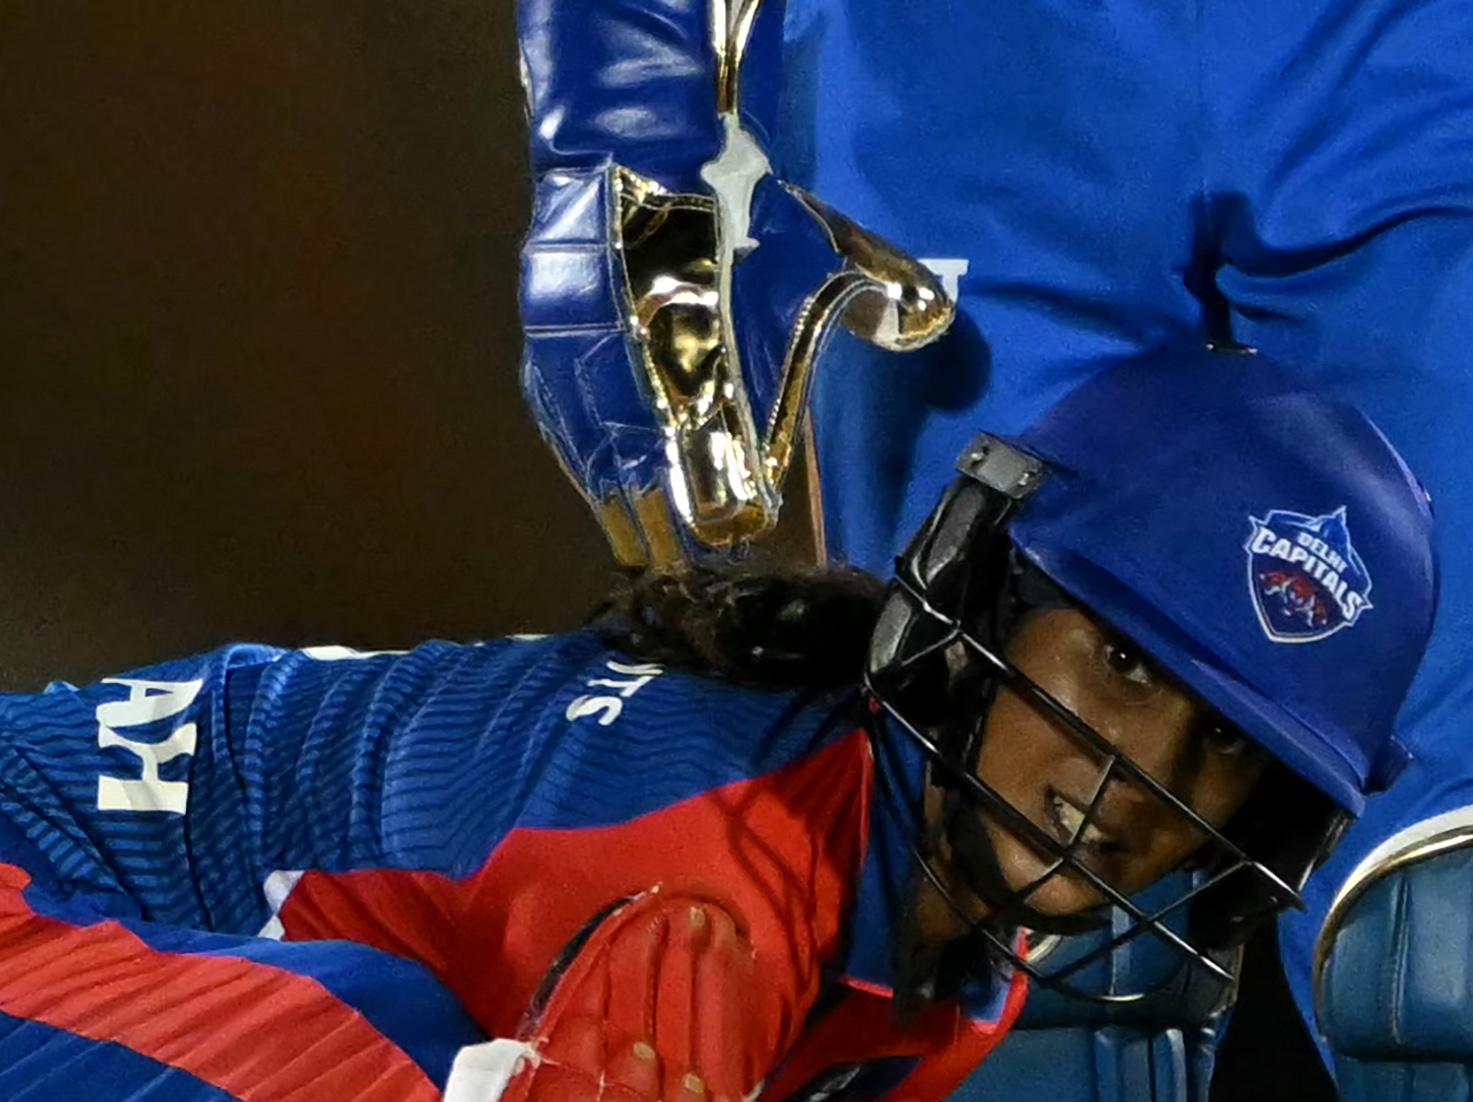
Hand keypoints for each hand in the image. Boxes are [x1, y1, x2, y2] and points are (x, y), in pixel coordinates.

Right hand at [523, 154, 954, 564]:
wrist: (635, 158)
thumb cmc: (736, 211)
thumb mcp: (819, 248)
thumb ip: (875, 290)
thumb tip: (923, 327)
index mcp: (715, 393)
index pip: (723, 490)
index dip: (736, 519)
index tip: (751, 538)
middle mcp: (648, 408)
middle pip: (657, 505)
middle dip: (677, 539)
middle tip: (696, 571)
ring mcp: (590, 397)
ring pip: (605, 486)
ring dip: (629, 518)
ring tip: (649, 551)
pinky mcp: (549, 378)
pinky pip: (569, 448)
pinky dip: (589, 474)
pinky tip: (604, 489)